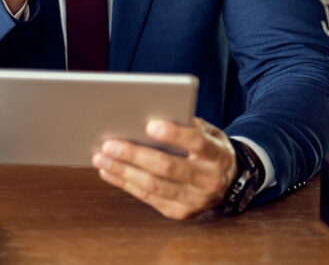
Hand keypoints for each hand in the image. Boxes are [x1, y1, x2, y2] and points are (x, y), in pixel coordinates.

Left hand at [92, 117, 236, 219]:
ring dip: (123, 171)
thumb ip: (186, 124)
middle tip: (109, 144)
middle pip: (167, 167)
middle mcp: (208, 180)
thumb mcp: (208, 132)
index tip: (149, 125)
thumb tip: (147, 116)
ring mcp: (194, 200)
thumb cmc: (210, 150)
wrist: (228, 182)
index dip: (174, 134)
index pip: (197, 142)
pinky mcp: (179, 212)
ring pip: (153, 186)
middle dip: (135, 155)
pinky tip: (110, 172)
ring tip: (101, 158)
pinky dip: (125, 183)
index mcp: (218, 154)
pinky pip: (148, 198)